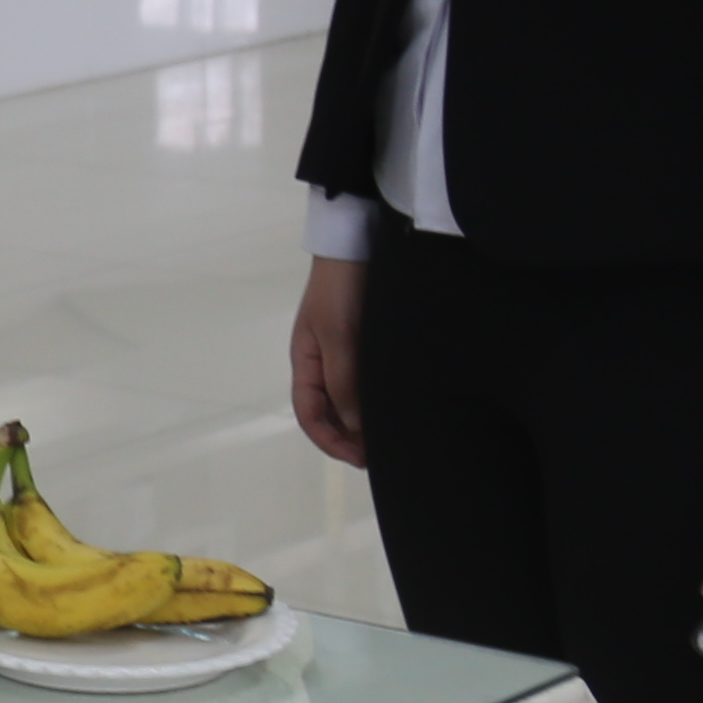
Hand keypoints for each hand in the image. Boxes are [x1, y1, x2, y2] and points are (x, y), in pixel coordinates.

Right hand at [288, 257, 370, 466]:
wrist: (357, 243)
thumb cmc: (341, 289)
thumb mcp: (340, 338)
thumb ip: (345, 383)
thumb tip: (356, 428)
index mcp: (306, 362)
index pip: (310, 415)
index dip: (331, 441)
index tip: (360, 459)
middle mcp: (323, 361)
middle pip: (329, 412)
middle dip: (350, 437)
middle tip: (382, 454)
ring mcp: (345, 351)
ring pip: (349, 397)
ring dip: (365, 419)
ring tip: (391, 434)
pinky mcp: (366, 340)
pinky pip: (367, 379)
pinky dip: (377, 398)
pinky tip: (396, 404)